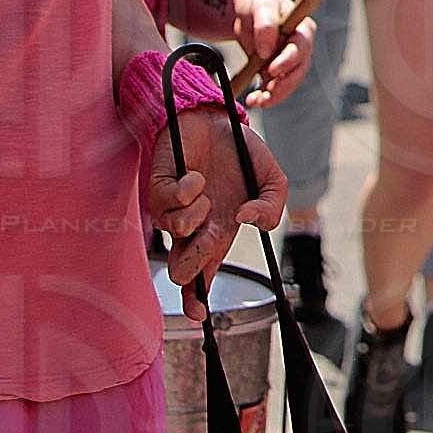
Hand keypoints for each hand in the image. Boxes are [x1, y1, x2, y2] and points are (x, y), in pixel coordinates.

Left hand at [148, 105, 286, 315]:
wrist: (216, 117)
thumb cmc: (240, 151)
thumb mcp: (272, 177)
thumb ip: (273, 205)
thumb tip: (250, 221)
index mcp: (220, 232)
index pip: (201, 277)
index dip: (196, 301)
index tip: (198, 315)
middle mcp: (194, 228)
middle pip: (182, 270)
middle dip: (197, 259)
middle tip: (212, 233)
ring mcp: (174, 211)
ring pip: (178, 235)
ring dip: (198, 215)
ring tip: (206, 192)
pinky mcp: (158, 191)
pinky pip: (170, 204)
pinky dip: (188, 189)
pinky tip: (195, 175)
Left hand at [231, 0, 311, 108]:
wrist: (246, 8)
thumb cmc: (256, 1)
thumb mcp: (259, 4)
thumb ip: (265, 23)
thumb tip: (266, 49)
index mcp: (302, 27)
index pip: (302, 47)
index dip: (289, 61)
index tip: (271, 70)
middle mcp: (299, 46)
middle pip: (299, 69)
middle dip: (284, 84)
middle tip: (266, 93)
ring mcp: (289, 60)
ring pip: (289, 82)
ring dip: (274, 95)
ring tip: (256, 101)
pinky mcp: (276, 70)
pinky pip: (275, 87)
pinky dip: (265, 96)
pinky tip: (252, 100)